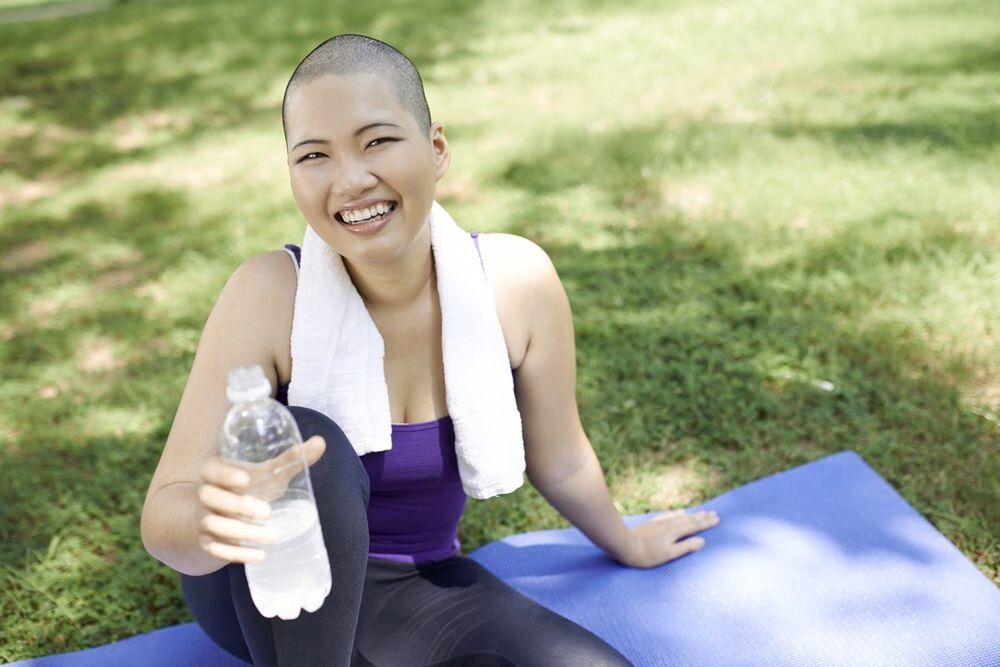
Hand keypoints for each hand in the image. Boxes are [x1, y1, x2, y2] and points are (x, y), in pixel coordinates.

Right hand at [195, 435, 325, 564]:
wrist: (220, 514)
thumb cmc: (248, 488)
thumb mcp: (267, 473)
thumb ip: (291, 459)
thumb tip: (320, 442)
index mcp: (216, 472)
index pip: (210, 469)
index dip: (223, 474)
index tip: (245, 479)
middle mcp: (206, 494)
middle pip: (208, 496)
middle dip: (237, 505)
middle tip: (267, 511)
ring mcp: (203, 518)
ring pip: (212, 525)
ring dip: (241, 532)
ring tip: (271, 536)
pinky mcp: (207, 541)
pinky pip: (215, 549)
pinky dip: (236, 554)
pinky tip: (259, 556)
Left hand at [618, 508, 719, 568]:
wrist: (626, 545)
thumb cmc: (648, 555)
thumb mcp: (669, 554)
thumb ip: (686, 547)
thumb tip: (702, 541)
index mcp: (675, 531)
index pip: (694, 526)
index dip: (706, 523)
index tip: (717, 519)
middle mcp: (670, 524)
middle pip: (689, 519)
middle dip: (702, 517)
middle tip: (714, 513)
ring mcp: (661, 522)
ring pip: (681, 516)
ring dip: (693, 514)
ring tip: (702, 512)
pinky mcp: (653, 522)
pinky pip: (670, 515)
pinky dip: (678, 513)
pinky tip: (680, 512)